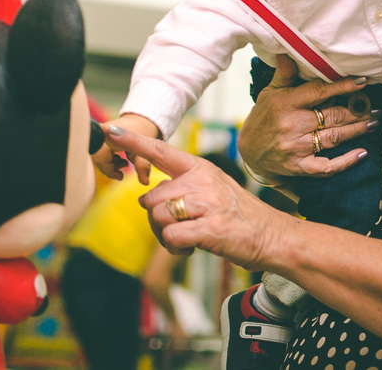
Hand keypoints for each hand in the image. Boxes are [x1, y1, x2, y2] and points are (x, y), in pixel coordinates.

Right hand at [93, 114, 161, 182]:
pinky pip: (99, 151)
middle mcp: (102, 132)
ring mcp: (100, 133)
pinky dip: (109, 159)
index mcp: (110, 134)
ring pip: (98, 155)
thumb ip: (143, 166)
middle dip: (109, 168)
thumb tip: (144, 182)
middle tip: (121, 173)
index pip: (101, 158)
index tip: (121, 177)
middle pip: (98, 158)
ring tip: (124, 164)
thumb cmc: (144, 133)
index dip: (109, 170)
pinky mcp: (100, 136)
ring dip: (109, 164)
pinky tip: (119, 159)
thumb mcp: (146, 150)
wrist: (142, 119)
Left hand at [103, 126, 294, 267]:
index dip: (133, 142)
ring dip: (166, 235)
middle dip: (156, 219)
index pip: (160, 151)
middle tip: (177, 228)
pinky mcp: (210, 228)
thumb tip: (146, 197)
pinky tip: (192, 248)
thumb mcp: (212, 188)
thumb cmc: (237, 214)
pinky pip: (171, 238)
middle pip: (151, 198)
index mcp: (200, 168)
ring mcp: (207, 203)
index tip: (110, 132)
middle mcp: (202, 180)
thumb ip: (182, 186)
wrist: (271, 235)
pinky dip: (176, 249)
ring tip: (188, 238)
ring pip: (158, 218)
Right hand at [238, 55, 376, 183]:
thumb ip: (285, 73)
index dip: (342, 87)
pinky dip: (346, 162)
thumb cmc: (263, 116)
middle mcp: (292, 125)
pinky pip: (327, 167)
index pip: (319, 92)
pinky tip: (362, 154)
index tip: (362, 83)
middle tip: (377, 108)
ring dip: (357, 130)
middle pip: (332, 116)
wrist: (248, 151)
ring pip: (334, 138)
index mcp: (286, 103)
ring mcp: (296, 148)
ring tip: (374, 122)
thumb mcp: (270, 92)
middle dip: (357, 112)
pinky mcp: (299, 167)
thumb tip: (289, 49)